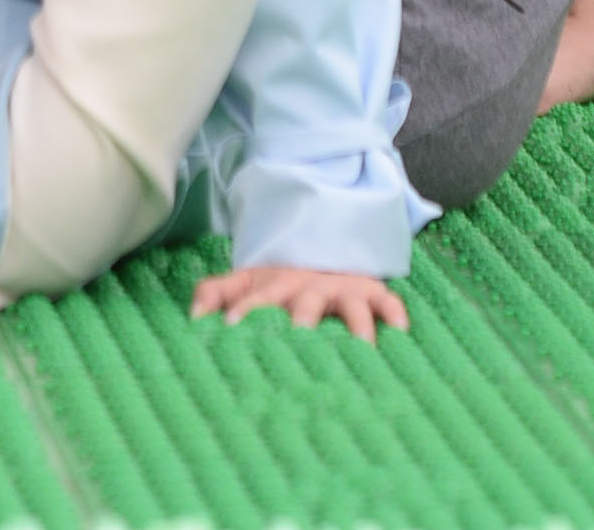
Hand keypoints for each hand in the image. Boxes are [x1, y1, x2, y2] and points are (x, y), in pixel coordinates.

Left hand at [189, 263, 406, 338]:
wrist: (321, 247)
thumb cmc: (278, 281)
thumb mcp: (244, 280)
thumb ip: (213, 293)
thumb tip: (193, 317)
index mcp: (276, 287)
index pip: (257, 300)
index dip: (244, 310)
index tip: (230, 326)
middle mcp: (310, 289)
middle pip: (306, 304)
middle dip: (301, 320)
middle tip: (298, 338)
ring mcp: (343, 290)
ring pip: (351, 306)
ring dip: (356, 324)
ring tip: (360, 346)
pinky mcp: (371, 293)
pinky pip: (387, 301)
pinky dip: (395, 313)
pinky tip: (400, 332)